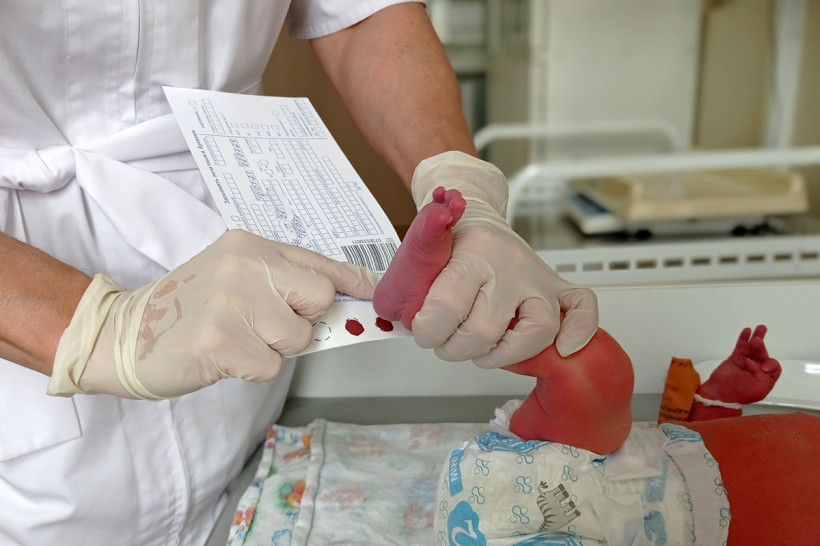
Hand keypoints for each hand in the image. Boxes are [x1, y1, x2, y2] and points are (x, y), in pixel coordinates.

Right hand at [47, 230, 379, 398]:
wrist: (126, 334)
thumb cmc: (190, 308)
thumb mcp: (236, 276)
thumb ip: (285, 282)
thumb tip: (346, 304)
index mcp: (252, 246)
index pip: (322, 263)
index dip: (356, 283)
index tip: (381, 295)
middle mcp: (246, 266)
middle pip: (319, 298)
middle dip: (303, 321)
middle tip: (265, 325)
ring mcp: (232, 302)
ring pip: (298, 338)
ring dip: (273, 349)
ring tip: (237, 338)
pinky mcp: (220, 341)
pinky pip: (271, 365)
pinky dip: (252, 369)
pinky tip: (223, 356)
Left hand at [409, 152, 597, 367]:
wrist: (475, 214)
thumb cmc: (448, 242)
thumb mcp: (420, 252)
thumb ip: (405, 281)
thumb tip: (385, 316)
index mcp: (471, 253)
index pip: (447, 308)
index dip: (428, 331)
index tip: (422, 330)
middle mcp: (508, 264)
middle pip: (484, 331)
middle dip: (454, 348)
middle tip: (445, 341)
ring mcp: (536, 278)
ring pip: (532, 332)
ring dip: (499, 354)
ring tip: (480, 349)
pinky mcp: (557, 287)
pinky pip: (582, 308)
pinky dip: (579, 332)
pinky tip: (562, 349)